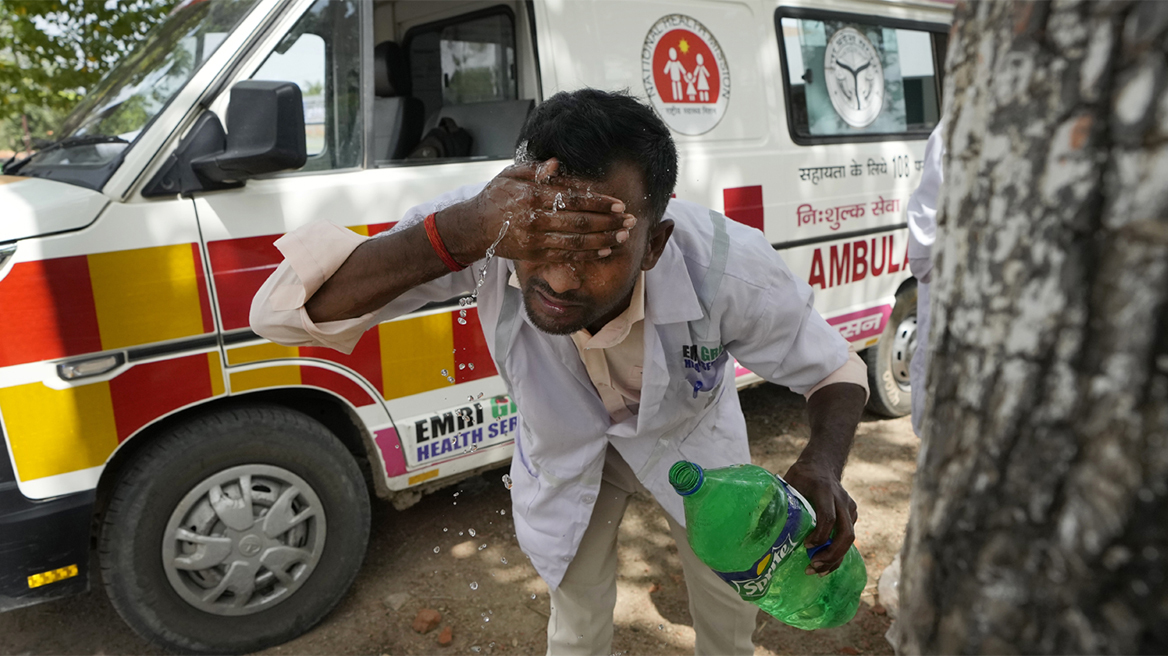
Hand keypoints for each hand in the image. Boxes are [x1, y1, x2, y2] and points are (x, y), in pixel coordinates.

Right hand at [441, 158, 635, 263]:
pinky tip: (604, 250)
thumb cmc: (495, 197)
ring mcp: (535, 240)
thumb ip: (535, 169)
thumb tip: (556, 164)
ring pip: (576, 242)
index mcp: (532, 195)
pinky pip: (566, 256)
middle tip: (630, 220)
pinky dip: (587, 254)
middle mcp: (535, 219)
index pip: (573, 199)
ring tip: (623, 236)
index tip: (619, 203)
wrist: (474, 227)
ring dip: (603, 240)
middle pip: (580, 222)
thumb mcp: (510, 175)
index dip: (599, 202)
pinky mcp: (535, 255)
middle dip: (608, 222)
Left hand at [783, 460, 857, 576]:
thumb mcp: (789, 482)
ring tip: (818, 571)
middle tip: (813, 565)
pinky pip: (848, 536)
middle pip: (846, 533)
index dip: (819, 535)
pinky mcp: (853, 514)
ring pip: (850, 537)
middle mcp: (841, 499)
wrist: (822, 464)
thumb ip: (781, 500)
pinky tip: (824, 564)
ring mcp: (850, 507)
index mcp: (824, 490)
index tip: (806, 545)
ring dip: (835, 558)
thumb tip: (758, 524)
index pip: (828, 517)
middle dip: (831, 554)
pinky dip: (838, 553)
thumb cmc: (801, 476)